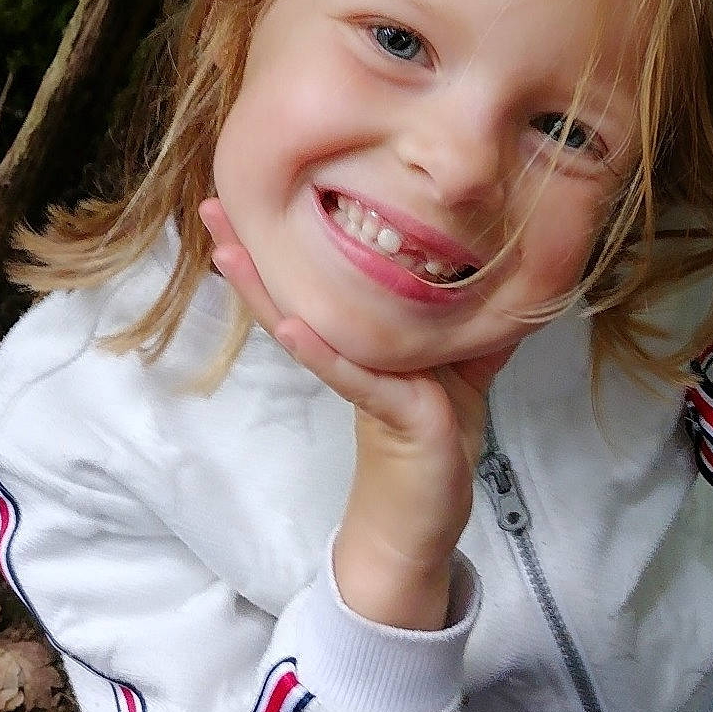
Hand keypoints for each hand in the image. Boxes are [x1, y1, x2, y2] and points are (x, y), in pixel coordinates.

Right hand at [199, 198, 517, 627]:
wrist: (430, 517)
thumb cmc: (440, 438)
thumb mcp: (458, 364)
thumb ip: (466, 317)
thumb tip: (500, 265)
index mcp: (364, 338)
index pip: (318, 279)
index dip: (286, 241)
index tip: (254, 194)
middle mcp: (352, 356)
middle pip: (295, 294)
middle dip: (254, 252)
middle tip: (212, 206)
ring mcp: (362, 383)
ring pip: (305, 327)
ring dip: (263, 289)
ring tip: (227, 250)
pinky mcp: (384, 412)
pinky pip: (348, 376)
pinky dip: (319, 350)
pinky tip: (291, 324)